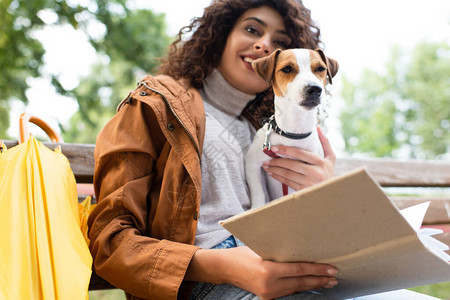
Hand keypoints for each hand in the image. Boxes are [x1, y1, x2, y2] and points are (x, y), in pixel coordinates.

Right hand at [186, 246, 337, 299]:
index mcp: (268, 270)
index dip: (317, 270)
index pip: (299, 270)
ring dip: (312, 285)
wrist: (225, 268)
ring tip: (327, 282)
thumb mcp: (262, 249)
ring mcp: (268, 293)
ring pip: (296, 289)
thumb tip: (301, 251)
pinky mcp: (267, 297)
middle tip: (334, 277)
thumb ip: (280, 254)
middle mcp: (270, 285)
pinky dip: (300, 287)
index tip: (331, 269)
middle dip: (319, 280)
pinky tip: (309, 284)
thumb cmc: (242, 253)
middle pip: (301, 283)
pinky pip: (288, 291)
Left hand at [262, 127, 335, 189]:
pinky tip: (272, 173)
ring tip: (266, 166)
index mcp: (320, 162)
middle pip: (291, 165)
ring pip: (287, 174)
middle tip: (267, 159)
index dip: (285, 150)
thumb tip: (318, 128)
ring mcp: (309, 183)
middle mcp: (315, 172)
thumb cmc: (329, 173)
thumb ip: (325, 142)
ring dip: (275, 169)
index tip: (274, 148)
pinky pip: (288, 182)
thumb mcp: (330, 158)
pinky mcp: (303, 191)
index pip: (300, 153)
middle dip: (276, 161)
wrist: (332, 192)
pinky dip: (278, 177)